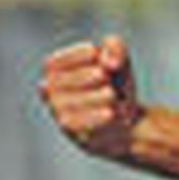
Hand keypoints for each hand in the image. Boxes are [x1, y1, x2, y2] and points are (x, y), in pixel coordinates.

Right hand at [39, 36, 143, 159]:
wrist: (127, 117)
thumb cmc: (116, 83)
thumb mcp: (120, 59)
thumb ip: (115, 47)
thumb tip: (108, 62)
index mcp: (56, 71)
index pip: (53, 63)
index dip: (74, 55)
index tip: (95, 53)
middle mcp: (51, 92)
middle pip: (59, 82)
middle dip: (86, 76)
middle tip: (105, 76)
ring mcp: (59, 113)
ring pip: (68, 105)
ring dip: (95, 97)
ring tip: (112, 95)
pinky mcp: (71, 131)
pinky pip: (76, 125)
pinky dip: (95, 117)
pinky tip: (110, 112)